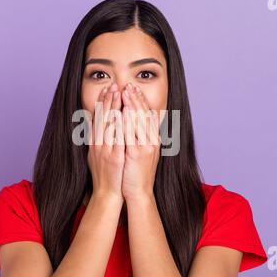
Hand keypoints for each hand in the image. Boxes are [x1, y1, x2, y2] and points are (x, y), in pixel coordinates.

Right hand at [87, 83, 124, 200]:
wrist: (107, 193)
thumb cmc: (105, 174)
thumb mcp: (96, 154)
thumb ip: (97, 138)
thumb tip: (95, 124)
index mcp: (95, 142)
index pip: (98, 118)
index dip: (102, 102)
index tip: (106, 89)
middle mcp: (98, 143)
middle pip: (102, 117)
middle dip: (107, 100)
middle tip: (112, 84)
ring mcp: (105, 150)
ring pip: (108, 124)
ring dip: (112, 107)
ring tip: (117, 92)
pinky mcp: (114, 157)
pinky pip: (116, 138)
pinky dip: (118, 125)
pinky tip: (121, 113)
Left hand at [121, 83, 160, 201]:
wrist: (138, 192)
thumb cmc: (136, 172)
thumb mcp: (140, 151)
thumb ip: (137, 136)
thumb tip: (130, 121)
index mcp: (152, 139)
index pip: (147, 114)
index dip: (140, 100)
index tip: (133, 88)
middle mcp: (151, 141)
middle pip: (144, 115)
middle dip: (136, 98)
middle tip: (129, 85)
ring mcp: (145, 147)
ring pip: (139, 121)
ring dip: (132, 105)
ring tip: (126, 91)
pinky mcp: (137, 154)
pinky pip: (133, 134)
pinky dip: (129, 122)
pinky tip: (124, 111)